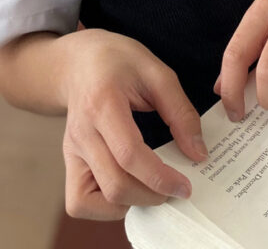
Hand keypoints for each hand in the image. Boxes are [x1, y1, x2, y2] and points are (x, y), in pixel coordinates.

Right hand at [60, 30, 206, 220]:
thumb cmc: (119, 62)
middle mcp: (81, 132)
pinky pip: (79, 202)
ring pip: (91, 201)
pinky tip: (127, 186)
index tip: (185, 186)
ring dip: (128, 203)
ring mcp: (71, 150)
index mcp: (102, 103)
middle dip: (151, 195)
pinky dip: (105, 206)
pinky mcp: (69, 162)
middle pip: (113, 184)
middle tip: (175, 188)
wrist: (80, 62)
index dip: (160, 177)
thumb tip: (198, 154)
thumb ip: (180, 112)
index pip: (128, 154)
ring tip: (151, 187)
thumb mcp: (156, 73)